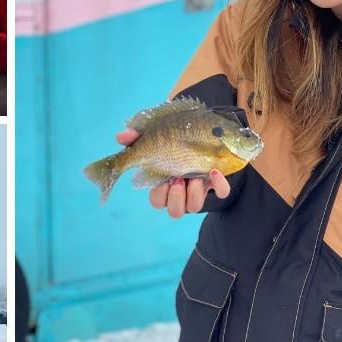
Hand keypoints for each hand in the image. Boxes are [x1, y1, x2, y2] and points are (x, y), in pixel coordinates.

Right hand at [116, 129, 230, 217]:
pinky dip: (219, 185)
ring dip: (193, 194)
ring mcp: (198, 189)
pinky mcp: (216, 182)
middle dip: (176, 198)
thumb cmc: (170, 137)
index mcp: (163, 184)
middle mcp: (180, 192)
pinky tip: (214, 171)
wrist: (199, 130)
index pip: (157, 200)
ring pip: (194, 207)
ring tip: (194, 177)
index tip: (163, 179)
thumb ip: (135, 136)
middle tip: (178, 180)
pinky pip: (221, 192)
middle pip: (175, 211)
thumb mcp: (151, 134)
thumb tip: (120, 137)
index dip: (159, 194)